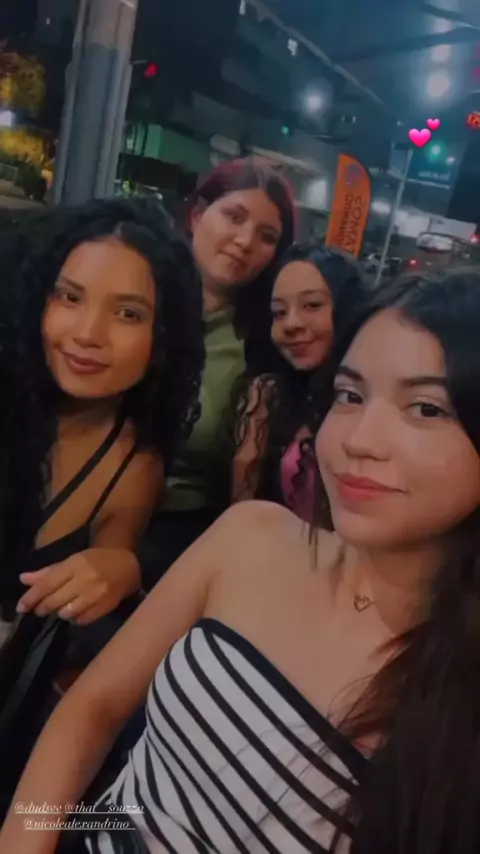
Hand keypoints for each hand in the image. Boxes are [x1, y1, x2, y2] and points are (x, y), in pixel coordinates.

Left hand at [16, 548, 140, 624]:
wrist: (127, 566)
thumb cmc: (96, 561)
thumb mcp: (72, 561)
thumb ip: (48, 572)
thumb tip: (24, 580)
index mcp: (75, 564)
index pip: (47, 584)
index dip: (31, 597)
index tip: (21, 607)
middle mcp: (85, 579)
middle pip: (54, 601)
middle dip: (43, 607)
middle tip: (40, 609)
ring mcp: (97, 594)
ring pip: (67, 613)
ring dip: (60, 612)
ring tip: (62, 607)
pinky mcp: (106, 607)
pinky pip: (82, 620)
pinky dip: (75, 619)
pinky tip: (76, 612)